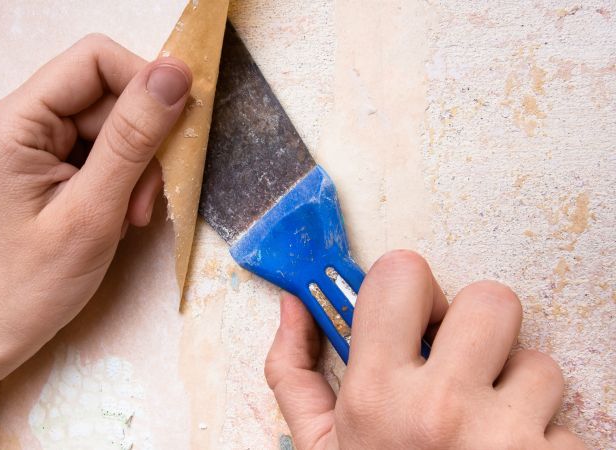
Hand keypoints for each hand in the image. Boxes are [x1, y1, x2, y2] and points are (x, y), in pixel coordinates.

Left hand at [0, 34, 191, 356]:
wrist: (9, 322)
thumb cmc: (39, 279)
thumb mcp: (94, 209)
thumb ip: (133, 138)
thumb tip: (174, 74)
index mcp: (16, 122)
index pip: (95, 60)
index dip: (144, 84)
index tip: (174, 130)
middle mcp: (24, 119)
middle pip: (110, 92)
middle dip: (142, 141)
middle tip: (144, 198)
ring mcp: (40, 140)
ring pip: (118, 122)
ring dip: (139, 166)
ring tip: (130, 215)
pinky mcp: (56, 160)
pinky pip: (110, 147)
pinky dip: (129, 178)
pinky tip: (122, 213)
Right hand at [265, 250, 584, 448]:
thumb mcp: (318, 448)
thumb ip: (294, 370)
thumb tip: (294, 304)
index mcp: (374, 395)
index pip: (403, 274)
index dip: (410, 289)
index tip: (411, 316)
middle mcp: (442, 409)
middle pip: (491, 299)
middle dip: (477, 328)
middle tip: (459, 365)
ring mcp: (507, 440)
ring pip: (539, 362)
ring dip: (515, 392)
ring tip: (483, 431)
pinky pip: (567, 422)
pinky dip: (543, 441)